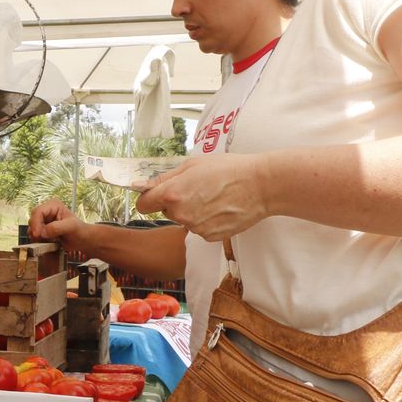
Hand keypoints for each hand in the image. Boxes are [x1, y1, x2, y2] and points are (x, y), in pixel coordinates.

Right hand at [27, 199, 89, 247]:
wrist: (82, 240)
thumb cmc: (79, 231)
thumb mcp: (70, 227)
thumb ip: (56, 228)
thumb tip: (42, 232)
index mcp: (53, 205)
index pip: (38, 211)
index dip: (35, 222)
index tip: (37, 234)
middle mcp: (46, 211)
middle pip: (33, 219)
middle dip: (35, 230)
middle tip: (40, 240)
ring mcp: (43, 221)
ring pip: (32, 228)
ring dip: (37, 236)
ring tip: (47, 241)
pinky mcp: (42, 230)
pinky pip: (35, 235)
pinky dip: (38, 240)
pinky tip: (47, 242)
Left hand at [134, 154, 268, 240]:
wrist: (261, 186)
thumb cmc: (228, 169)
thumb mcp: (192, 165)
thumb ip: (164, 178)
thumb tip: (140, 186)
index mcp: (172, 194)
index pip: (143, 205)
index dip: (148, 199)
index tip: (156, 195)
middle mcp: (180, 214)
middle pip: (166, 211)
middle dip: (175, 202)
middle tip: (197, 188)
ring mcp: (195, 228)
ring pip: (184, 220)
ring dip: (192, 211)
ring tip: (213, 197)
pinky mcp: (210, 237)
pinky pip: (199, 228)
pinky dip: (206, 221)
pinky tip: (221, 208)